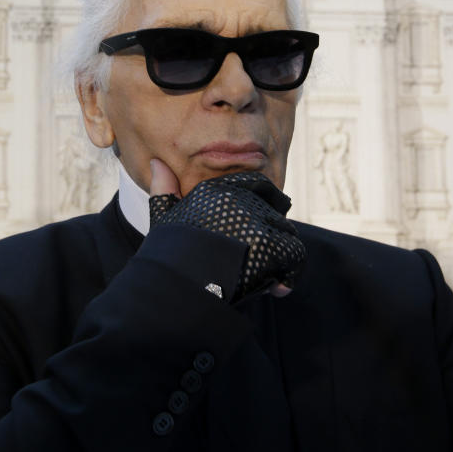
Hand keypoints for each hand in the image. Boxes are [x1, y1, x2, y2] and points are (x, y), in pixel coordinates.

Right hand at [149, 159, 299, 300]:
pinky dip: (289, 274)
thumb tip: (157, 163)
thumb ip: (165, 189)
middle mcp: (239, 200)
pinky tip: (277, 288)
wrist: (175, 287)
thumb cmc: (166, 256)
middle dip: (268, 235)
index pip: (254, 185)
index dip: (258, 207)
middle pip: (272, 211)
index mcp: (216, 189)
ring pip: (286, 232)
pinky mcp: (270, 246)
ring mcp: (256, 222)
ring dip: (279, 254)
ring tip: (263, 273)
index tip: (251, 231)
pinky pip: (294, 255)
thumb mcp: (162, 218)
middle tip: (255, 259)